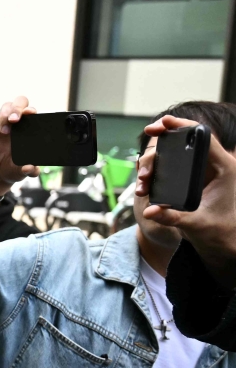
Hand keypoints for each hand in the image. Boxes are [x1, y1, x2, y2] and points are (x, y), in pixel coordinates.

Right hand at [0, 96, 39, 195]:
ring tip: (4, 132)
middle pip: (20, 102)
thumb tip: (31, 168)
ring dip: (6, 115)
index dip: (32, 110)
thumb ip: (29, 171)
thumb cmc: (12, 169)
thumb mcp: (22, 172)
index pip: (32, 113)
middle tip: (15, 120)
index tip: (31, 114)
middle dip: (18, 108)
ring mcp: (4, 123)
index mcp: (29, 130)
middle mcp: (17, 123)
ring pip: (7, 106)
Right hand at [137, 115, 235, 287]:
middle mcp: (213, 166)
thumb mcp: (195, 226)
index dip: (182, 126)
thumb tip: (150, 212)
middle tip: (143, 162)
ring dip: (155, 162)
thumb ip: (172, 218)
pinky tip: (145, 181)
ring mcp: (201, 172)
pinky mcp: (192, 180)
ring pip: (174, 155)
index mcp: (224, 169)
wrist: (222, 244)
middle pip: (184, 143)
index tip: (162, 124)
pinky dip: (157, 170)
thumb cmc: (218, 233)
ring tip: (143, 180)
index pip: (203, 137)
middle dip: (160, 147)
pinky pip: (172, 166)